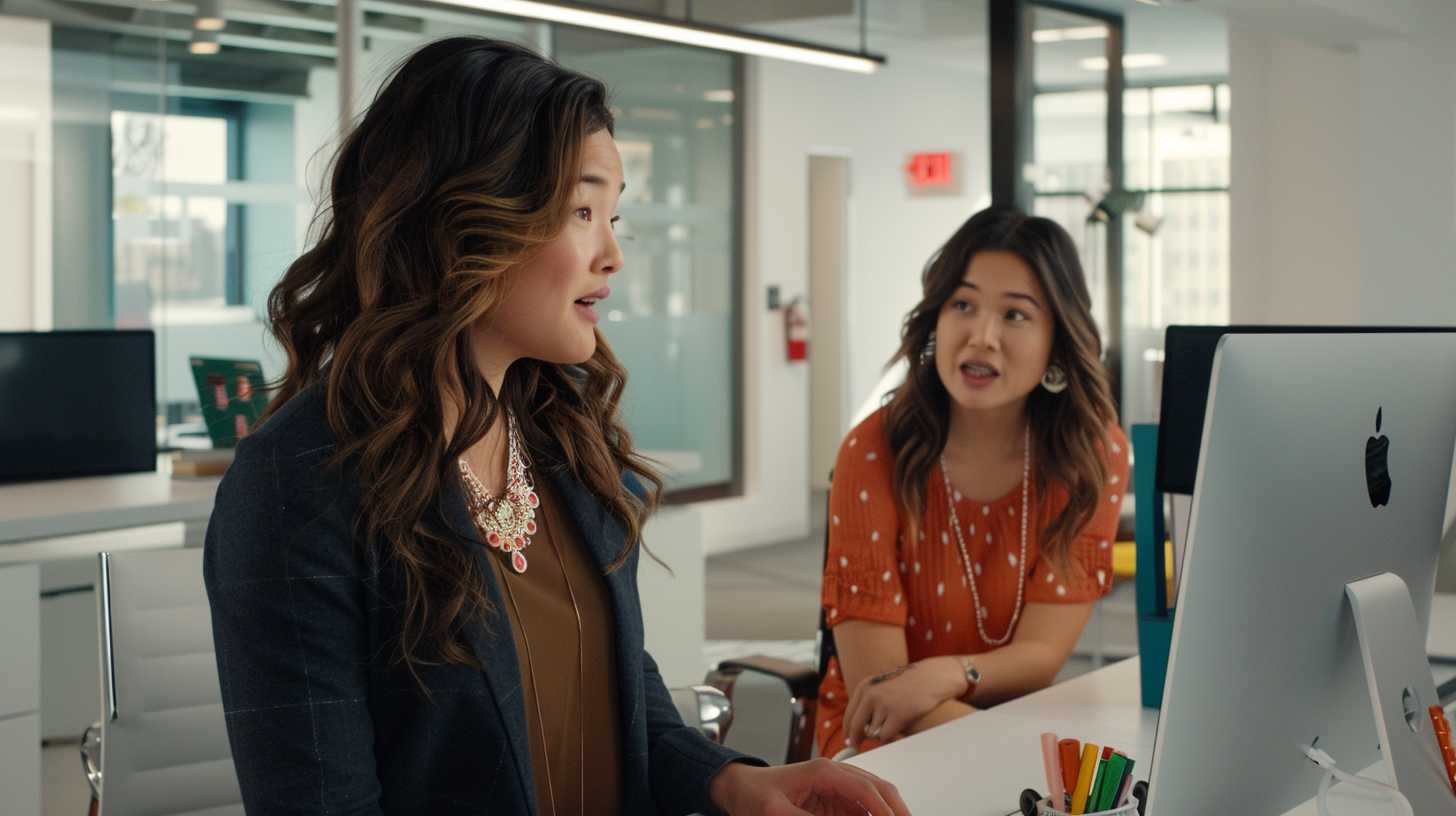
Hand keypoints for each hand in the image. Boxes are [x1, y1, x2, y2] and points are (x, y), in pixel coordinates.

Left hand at [708, 759, 910, 815]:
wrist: (738, 788)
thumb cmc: (754, 794)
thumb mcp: (775, 813)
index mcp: (823, 771)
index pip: (865, 788)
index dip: (885, 810)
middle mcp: (835, 775)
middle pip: (879, 789)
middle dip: (896, 809)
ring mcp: (837, 787)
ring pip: (874, 799)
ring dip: (887, 813)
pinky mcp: (834, 800)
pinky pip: (862, 810)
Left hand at [843, 657, 965, 745]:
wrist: (931, 678)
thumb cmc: (909, 685)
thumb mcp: (882, 686)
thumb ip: (869, 703)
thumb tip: (858, 731)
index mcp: (864, 686)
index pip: (849, 714)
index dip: (847, 731)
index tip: (848, 742)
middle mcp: (870, 694)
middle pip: (856, 726)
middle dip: (856, 740)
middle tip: (856, 748)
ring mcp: (883, 704)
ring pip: (872, 733)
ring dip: (880, 735)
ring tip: (893, 725)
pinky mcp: (897, 715)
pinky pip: (885, 736)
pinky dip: (889, 739)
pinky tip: (897, 731)